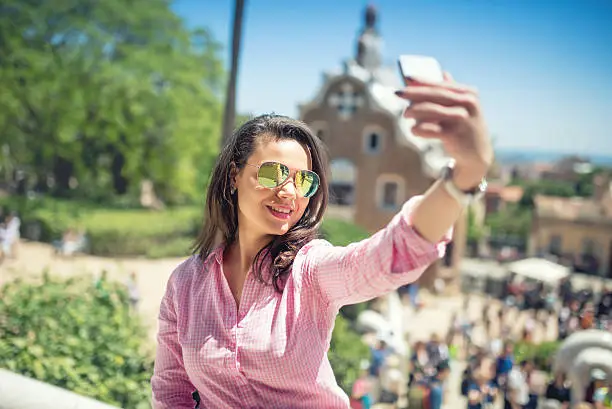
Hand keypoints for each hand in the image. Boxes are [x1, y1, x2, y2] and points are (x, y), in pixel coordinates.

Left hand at [395, 73, 493, 189]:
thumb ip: (452, 91)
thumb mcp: (462, 107)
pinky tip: (414, 130)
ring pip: (432, 110)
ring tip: (405, 114)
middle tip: (398, 93)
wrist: (477, 154)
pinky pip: (431, 129)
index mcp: (468, 93)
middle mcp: (468, 104)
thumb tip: (441, 72)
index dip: (422, 81)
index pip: (441, 84)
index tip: (405, 78)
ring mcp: (462, 119)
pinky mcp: (455, 135)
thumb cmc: (464, 127)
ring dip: (414, 110)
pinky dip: (419, 129)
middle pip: (435, 95)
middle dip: (414, 93)